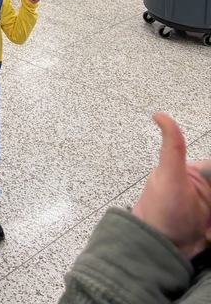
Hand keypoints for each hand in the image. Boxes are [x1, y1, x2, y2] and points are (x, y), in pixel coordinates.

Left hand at [131, 113, 210, 257]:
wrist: (157, 247)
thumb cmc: (160, 210)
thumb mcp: (168, 175)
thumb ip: (172, 147)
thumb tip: (159, 115)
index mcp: (198, 173)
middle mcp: (207, 189)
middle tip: (209, 220)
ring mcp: (210, 210)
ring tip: (207, 230)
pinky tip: (207, 236)